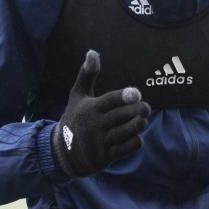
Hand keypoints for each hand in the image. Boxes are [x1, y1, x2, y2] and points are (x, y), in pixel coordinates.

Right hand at [51, 50, 149, 177]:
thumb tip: (93, 51)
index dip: (125, 96)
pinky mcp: (104, 157)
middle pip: (122, 116)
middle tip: (146, 108)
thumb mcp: (77, 95)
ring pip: (127, 132)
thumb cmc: (75, 117)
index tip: (138, 94)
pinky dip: (135, 141)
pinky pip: (127, 148)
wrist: (62, 152)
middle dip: (139, 111)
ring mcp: (99, 142)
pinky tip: (135, 136)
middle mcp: (93, 125)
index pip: (110, 100)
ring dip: (139, 125)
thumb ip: (87, 74)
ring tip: (142, 120)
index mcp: (89, 108)